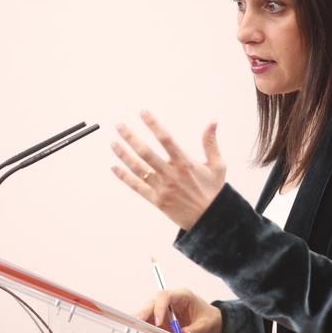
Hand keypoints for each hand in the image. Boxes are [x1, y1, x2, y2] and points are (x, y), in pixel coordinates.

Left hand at [110, 110, 225, 230]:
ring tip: (113, 143)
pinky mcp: (156, 200)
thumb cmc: (213, 191)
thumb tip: (212, 122)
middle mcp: (171, 174)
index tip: (143, 112)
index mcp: (185, 163)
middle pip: (146, 152)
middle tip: (119, 125)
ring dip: (124, 155)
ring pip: (138, 168)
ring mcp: (162, 188)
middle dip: (131, 137)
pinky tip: (114, 167)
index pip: (166, 139)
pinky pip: (137, 186)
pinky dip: (124, 177)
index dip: (153, 124)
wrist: (210, 219)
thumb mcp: (217, 166)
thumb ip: (210, 143)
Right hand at [136, 288, 222, 332]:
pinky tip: (140, 329)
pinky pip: (152, 321)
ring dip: (143, 319)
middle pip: (154, 303)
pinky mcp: (164, 320)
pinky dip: (146, 325)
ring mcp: (167, 310)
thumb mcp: (205, 326)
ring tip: (135, 327)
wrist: (214, 324)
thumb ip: (194, 330)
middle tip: (138, 322)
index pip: (166, 296)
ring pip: (150, 311)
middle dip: (145, 312)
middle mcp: (172, 301)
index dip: (160, 307)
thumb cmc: (210, 320)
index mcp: (183, 296)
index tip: (159, 322)